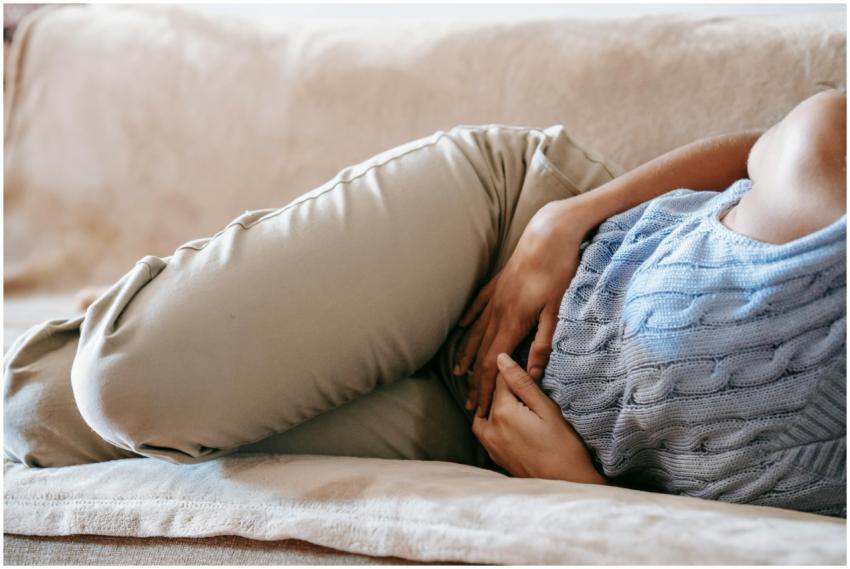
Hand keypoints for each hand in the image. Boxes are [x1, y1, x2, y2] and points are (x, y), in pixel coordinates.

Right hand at [452, 199, 588, 416]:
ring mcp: (496, 296)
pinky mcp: (499, 283)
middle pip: (481, 352)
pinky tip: (462, 327)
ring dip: (467, 354)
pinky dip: (470, 320)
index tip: (478, 407)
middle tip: (469, 404)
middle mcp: (498, 311)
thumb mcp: (557, 309)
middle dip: (474, 380)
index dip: (484, 387)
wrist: (550, 232)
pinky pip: (479, 305)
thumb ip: (543, 342)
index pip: (492, 363)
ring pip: (476, 331)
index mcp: (512, 321)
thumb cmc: (559, 269)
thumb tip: (532, 372)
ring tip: (458, 372)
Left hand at [471, 353, 605, 483]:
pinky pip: (486, 434)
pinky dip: (493, 424)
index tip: (523, 368)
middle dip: (503, 388)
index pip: (499, 379)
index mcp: (502, 412)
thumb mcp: (547, 409)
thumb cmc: (564, 447)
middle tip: (523, 387)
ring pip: (483, 416)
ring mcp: (491, 446)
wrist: (568, 486)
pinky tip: (511, 424)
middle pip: (490, 398)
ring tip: (515, 405)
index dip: (511, 370)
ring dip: (494, 407)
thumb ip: (522, 383)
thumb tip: (501, 359)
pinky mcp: (497, 458)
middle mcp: (490, 429)